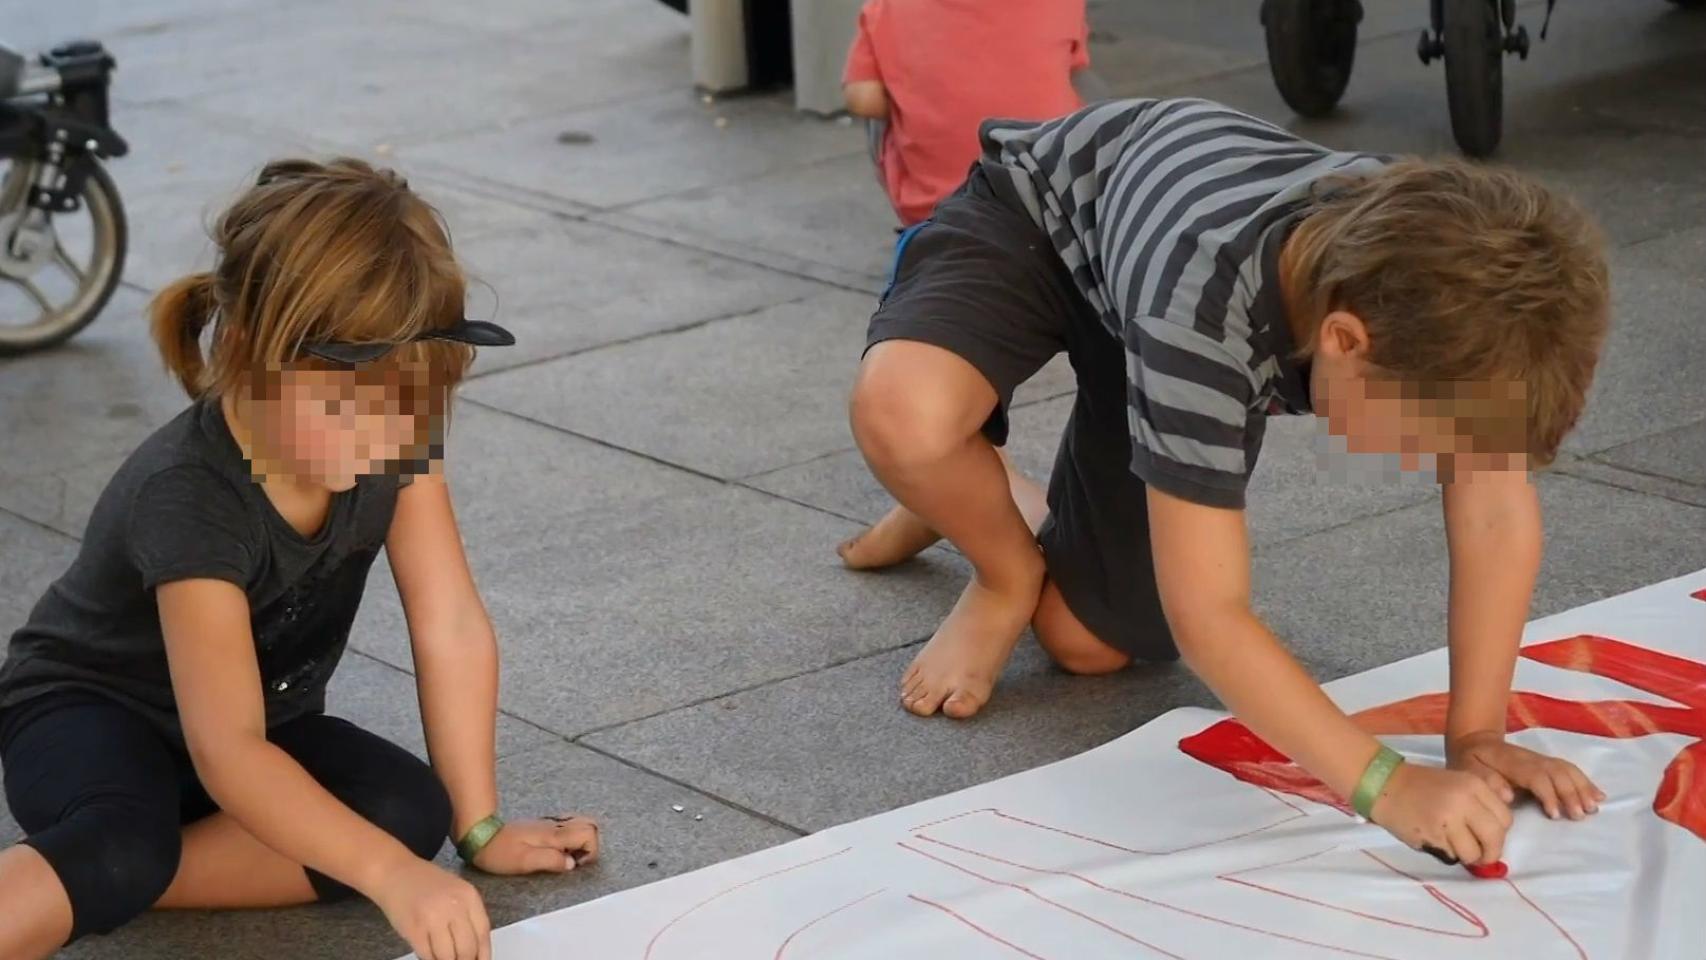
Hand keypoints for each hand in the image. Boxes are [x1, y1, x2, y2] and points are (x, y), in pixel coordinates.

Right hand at [370, 856, 489, 959]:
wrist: (394, 872)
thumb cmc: (426, 883)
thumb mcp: (456, 892)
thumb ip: (468, 916)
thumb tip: (477, 950)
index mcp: (469, 896)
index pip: (483, 933)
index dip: (483, 954)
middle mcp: (453, 906)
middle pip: (467, 948)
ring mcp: (433, 918)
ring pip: (447, 957)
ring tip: (443, 956)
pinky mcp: (413, 930)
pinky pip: (427, 955)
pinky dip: (431, 959)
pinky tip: (431, 954)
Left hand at [472, 815, 600, 875]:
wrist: (479, 834)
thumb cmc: (499, 851)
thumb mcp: (525, 862)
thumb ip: (551, 861)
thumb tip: (571, 864)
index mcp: (554, 835)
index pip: (589, 834)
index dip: (589, 852)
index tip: (575, 865)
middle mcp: (555, 826)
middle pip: (589, 825)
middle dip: (589, 845)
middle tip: (574, 861)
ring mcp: (548, 824)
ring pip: (579, 825)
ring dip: (579, 843)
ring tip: (564, 858)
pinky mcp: (541, 827)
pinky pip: (566, 828)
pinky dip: (569, 840)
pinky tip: (555, 852)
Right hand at [1370, 761, 1512, 865]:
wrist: (1384, 784)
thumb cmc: (1422, 786)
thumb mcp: (1458, 782)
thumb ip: (1483, 801)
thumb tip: (1501, 830)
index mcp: (1473, 785)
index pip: (1505, 819)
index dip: (1498, 832)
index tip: (1486, 835)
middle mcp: (1465, 800)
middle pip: (1495, 838)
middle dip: (1490, 852)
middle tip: (1480, 854)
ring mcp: (1449, 819)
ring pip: (1473, 853)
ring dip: (1466, 855)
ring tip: (1452, 845)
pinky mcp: (1433, 835)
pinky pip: (1452, 856)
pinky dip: (1448, 853)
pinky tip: (1436, 840)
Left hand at [1449, 731, 1605, 820]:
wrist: (1475, 740)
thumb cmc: (1471, 759)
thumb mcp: (1468, 768)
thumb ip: (1486, 781)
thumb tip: (1507, 795)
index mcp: (1513, 762)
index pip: (1536, 777)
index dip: (1548, 795)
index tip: (1555, 814)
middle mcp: (1532, 759)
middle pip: (1557, 774)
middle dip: (1571, 794)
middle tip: (1580, 816)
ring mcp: (1541, 760)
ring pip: (1567, 771)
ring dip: (1583, 789)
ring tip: (1593, 808)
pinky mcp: (1546, 763)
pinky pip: (1570, 770)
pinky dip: (1586, 782)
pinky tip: (1599, 795)